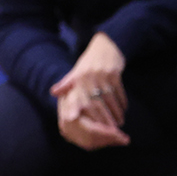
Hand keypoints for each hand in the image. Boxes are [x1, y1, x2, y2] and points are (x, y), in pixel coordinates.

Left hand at [51, 33, 129, 149]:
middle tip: (111, 130)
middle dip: (104, 118)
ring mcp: (101, 75)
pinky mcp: (114, 72)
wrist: (104, 45)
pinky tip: (124, 109)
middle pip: (97, 103)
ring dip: (116, 112)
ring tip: (119, 122)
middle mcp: (88, 77)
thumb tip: (52, 93)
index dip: (86, 115)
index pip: (82, 101)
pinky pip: (119, 91)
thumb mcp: (75, 72)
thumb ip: (66, 84)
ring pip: (109, 98)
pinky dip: (122, 101)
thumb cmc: (88, 63)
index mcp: (77, 79)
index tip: (91, 127)